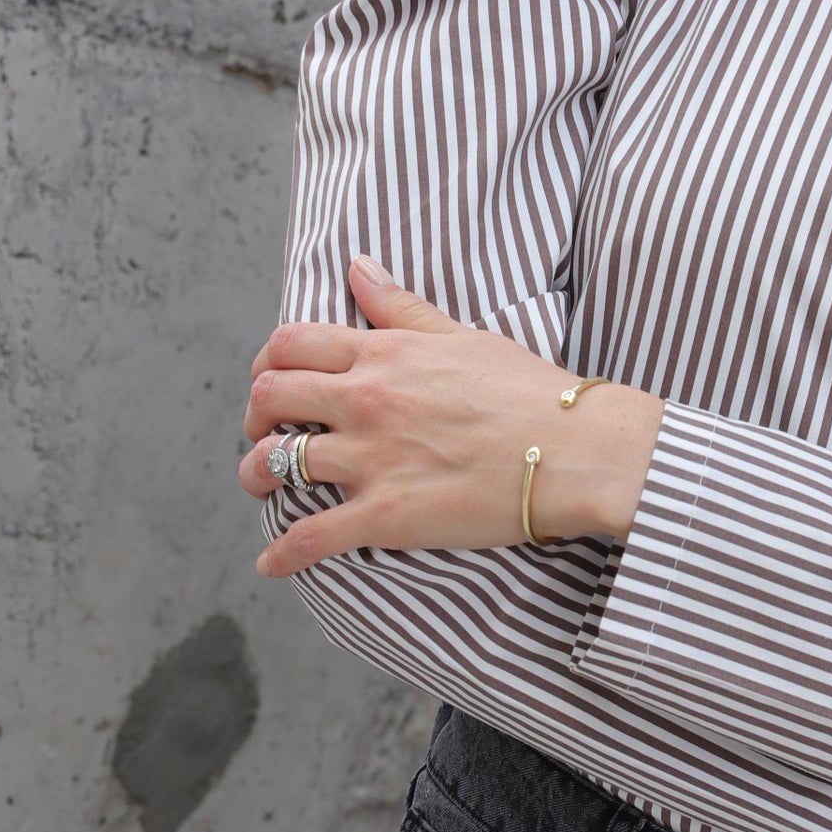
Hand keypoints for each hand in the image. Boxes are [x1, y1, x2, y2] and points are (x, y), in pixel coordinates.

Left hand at [239, 255, 664, 578]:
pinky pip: (311, 537)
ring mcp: (371, 459)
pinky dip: (282, 555)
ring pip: (274, 464)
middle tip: (263, 431)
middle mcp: (366, 401)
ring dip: (255, 476)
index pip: (291, 345)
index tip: (273, 382)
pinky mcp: (386, 515)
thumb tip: (357, 267)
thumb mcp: (462, 336)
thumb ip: (401, 307)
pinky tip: (270, 564)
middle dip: (253, 416)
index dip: (268, 363)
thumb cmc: (532, 392)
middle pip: (270, 398)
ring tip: (261, 486)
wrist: (577, 450)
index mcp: (383, 355)